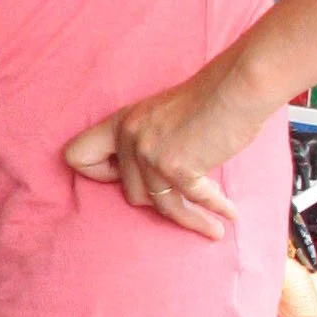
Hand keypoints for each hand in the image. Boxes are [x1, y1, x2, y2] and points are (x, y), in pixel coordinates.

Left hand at [64, 42, 273, 240]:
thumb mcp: (161, 115)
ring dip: (190, 220)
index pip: (77, 156)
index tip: (119, 179)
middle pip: (131, 193)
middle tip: (185, 198)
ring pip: (159, 205)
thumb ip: (147, 140)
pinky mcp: (176, 167)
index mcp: (121, 123)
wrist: (238, 87)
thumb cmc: (210, 99)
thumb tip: (147, 179)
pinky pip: (190, 202)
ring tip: (212, 229)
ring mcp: (150, 154)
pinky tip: (227, 216)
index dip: (98, 173)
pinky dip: (212, 212)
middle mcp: (129, 138)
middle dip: (159, 199)